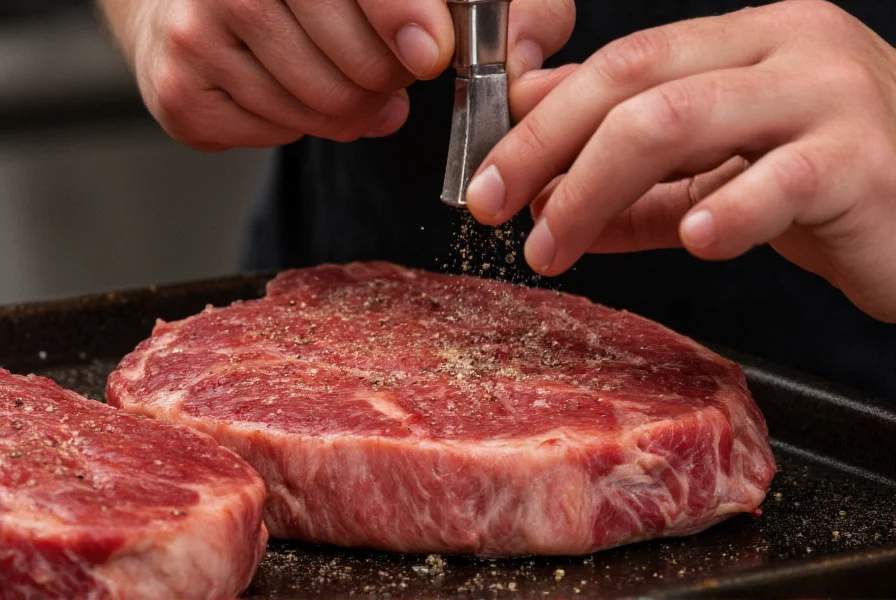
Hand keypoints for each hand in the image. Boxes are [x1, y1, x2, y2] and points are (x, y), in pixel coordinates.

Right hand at [99, 0, 573, 149]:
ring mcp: (194, 29)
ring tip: (343, 81)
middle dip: (384, 80)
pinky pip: (276, 135)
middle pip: (353, 65)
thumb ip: (500, 7)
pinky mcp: (178, 89)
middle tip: (384, 70)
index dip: (402, 19)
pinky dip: (299, 125)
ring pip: (319, 108)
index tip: (429, 52)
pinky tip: (291, 89)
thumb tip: (520, 54)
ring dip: (349, 108)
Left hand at [466, 0, 895, 322]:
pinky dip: (727, 212)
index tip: (487, 177)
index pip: (619, 64)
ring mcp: (830, 97)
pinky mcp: (865, 161)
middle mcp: (786, 49)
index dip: (540, 121)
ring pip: (683, 120)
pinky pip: (782, 180)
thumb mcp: (717, 174)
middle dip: (546, 149)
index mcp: (746, 42)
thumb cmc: (830, 191)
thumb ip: (634, 174)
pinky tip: (693, 242)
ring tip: (555, 246)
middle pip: (635, 84)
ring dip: (596, 190)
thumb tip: (542, 176)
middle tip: (496, 209)